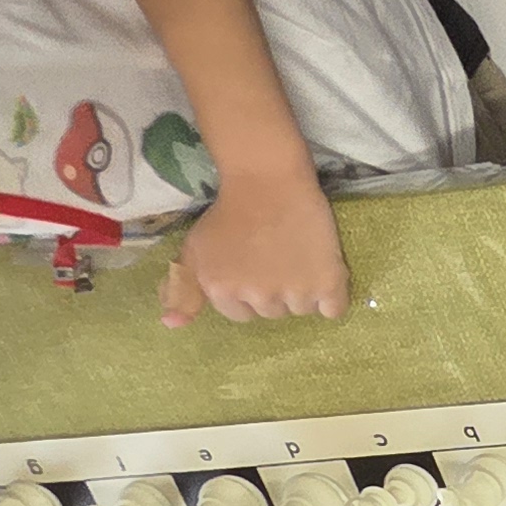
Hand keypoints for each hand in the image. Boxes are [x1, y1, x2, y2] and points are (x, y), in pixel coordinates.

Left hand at [162, 166, 348, 324]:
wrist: (268, 179)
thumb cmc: (228, 212)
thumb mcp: (195, 250)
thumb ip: (183, 290)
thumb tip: (172, 325)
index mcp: (223, 291)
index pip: (241, 314)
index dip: (249, 290)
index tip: (254, 266)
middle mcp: (257, 297)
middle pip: (272, 313)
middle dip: (275, 290)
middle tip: (277, 258)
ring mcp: (294, 292)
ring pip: (302, 310)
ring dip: (303, 292)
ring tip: (299, 260)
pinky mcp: (327, 283)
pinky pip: (334, 309)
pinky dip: (332, 299)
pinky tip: (323, 276)